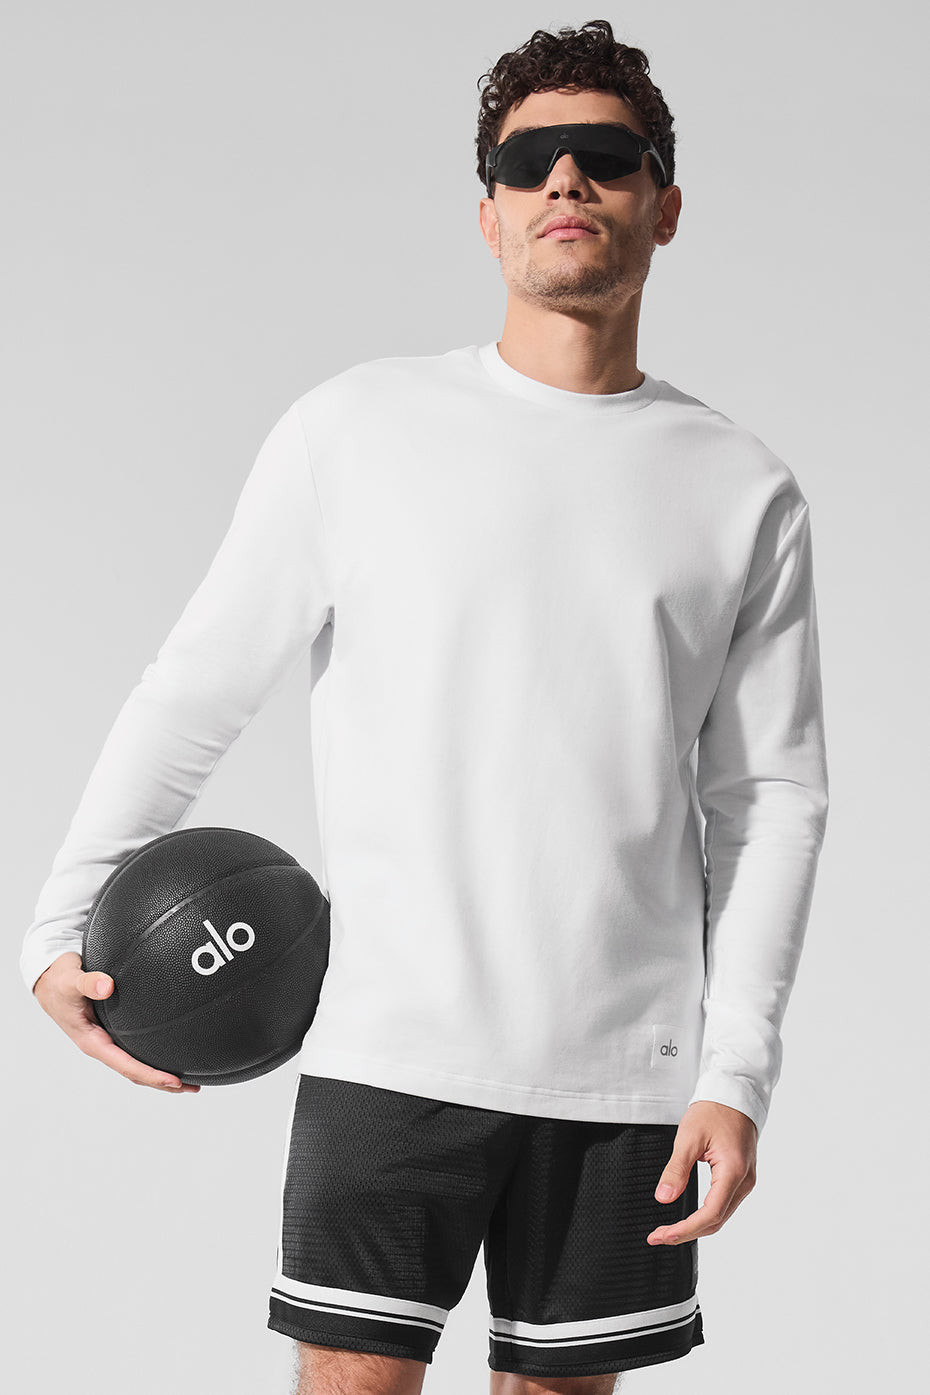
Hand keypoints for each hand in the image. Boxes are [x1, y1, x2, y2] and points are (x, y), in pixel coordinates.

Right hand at [32, 951, 199, 1093]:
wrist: (50, 978)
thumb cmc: (59, 982)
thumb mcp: (69, 982)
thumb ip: (88, 983)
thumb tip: (107, 986)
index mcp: (93, 1041)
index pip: (126, 1065)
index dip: (151, 1074)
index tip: (174, 1080)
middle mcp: (102, 1044)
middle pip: (136, 1072)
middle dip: (162, 1082)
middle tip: (191, 1087)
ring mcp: (108, 1039)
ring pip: (137, 1063)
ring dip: (160, 1073)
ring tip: (188, 1079)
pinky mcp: (113, 1030)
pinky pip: (135, 1048)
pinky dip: (153, 1055)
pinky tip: (171, 1050)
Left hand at [647, 1099, 756, 1244]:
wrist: (734, 1095)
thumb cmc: (714, 1110)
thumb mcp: (689, 1137)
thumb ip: (676, 1170)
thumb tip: (664, 1197)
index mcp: (733, 1171)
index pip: (710, 1214)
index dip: (684, 1230)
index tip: (661, 1235)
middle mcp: (744, 1181)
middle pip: (716, 1221)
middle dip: (686, 1232)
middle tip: (658, 1236)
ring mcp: (745, 1181)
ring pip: (721, 1216)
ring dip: (696, 1227)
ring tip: (669, 1230)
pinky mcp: (741, 1178)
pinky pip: (724, 1205)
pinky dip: (706, 1216)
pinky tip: (689, 1218)